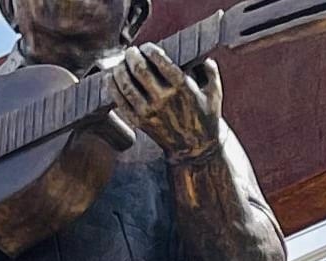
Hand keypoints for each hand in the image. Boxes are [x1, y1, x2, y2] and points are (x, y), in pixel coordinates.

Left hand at [110, 45, 220, 160]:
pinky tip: (110, 78)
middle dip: (131, 56)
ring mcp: (149, 111)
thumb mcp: (215, 92)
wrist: (195, 148)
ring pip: (126, 85)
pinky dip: (112, 88)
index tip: (146, 47)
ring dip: (119, 70)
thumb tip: (203, 56)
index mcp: (182, 86)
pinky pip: (120, 101)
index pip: (159, 60)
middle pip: (139, 70)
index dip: (149, 50)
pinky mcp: (140, 122)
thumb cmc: (206, 117)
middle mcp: (163, 98)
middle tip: (130, 52)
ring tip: (120, 63)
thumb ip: (210, 71)